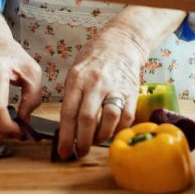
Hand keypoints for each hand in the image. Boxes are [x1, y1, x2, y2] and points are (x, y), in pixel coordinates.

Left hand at [55, 27, 144, 159]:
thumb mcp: (75, 71)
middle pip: (87, 119)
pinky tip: (111, 131)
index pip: (68, 113)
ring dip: (101, 136)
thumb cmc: (95, 57)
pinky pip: (126, 116)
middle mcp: (96, 82)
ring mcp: (115, 86)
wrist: (122, 41)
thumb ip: (72, 96)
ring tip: (95, 141)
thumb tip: (67, 126)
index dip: (65, 136)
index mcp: (77, 78)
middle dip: (82, 141)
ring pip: (109, 119)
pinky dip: (118, 129)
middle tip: (79, 152)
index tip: (63, 151)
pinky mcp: (131, 91)